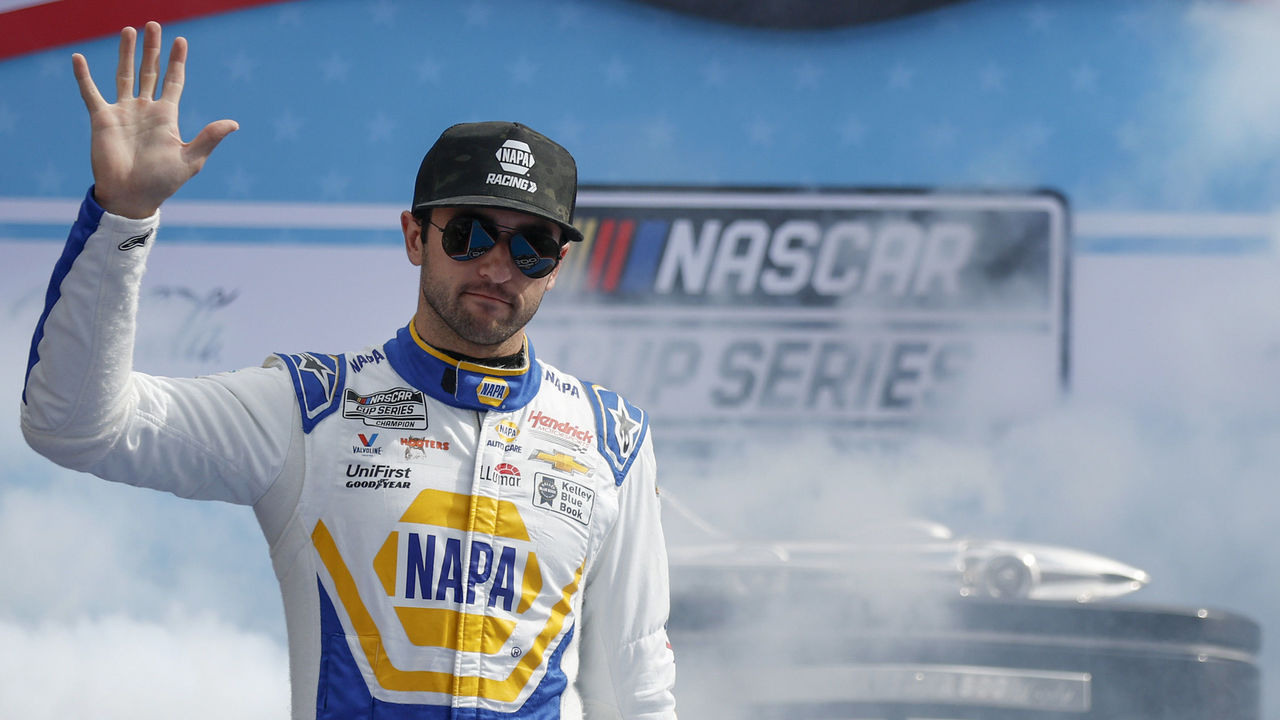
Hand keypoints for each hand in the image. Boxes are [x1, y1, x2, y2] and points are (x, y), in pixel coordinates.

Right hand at [73, 21, 237, 218]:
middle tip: (155, 25)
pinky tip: (78, 57)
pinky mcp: (102, 118)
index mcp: (167, 117)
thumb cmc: (162, 182)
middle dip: (153, 49)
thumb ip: (209, 138)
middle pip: (150, 71)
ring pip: (124, 74)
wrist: (131, 196)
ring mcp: (123, 112)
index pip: (173, 81)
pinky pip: (90, 92)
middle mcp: (145, 109)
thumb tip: (234, 123)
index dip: (176, 62)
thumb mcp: (190, 159)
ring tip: (129, 30)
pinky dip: (83, 76)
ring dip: (126, 53)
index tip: (181, 40)